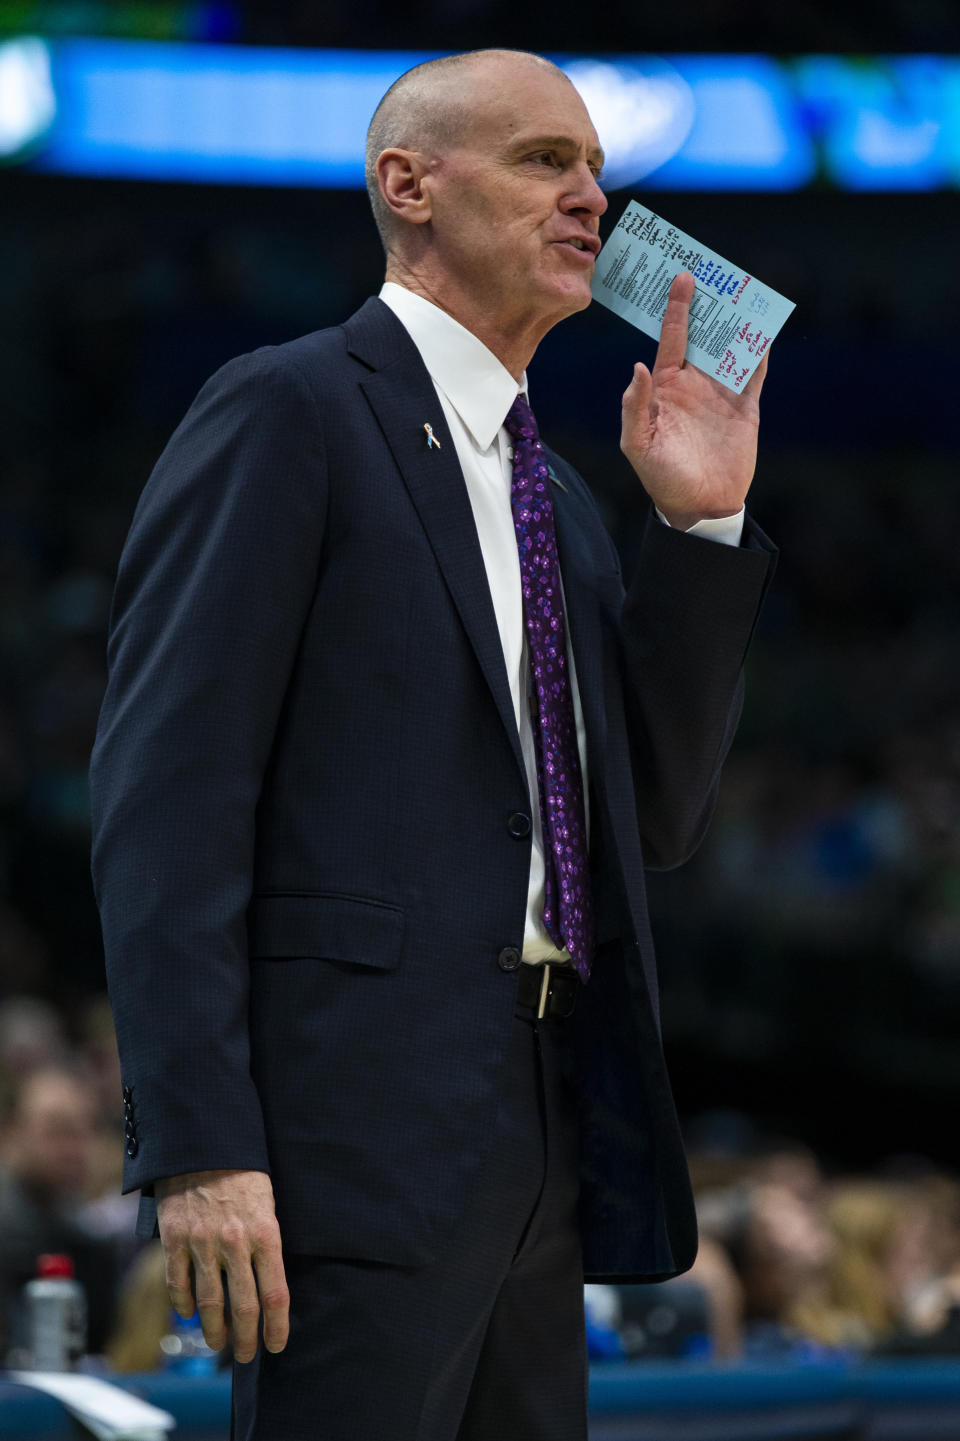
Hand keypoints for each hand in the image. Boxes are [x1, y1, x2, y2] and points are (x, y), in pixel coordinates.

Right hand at [155, 1168, 288, 1363]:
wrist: (204, 1144)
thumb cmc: (243, 1174)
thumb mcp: (268, 1204)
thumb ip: (267, 1243)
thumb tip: (267, 1284)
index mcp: (265, 1233)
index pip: (275, 1294)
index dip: (277, 1327)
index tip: (277, 1345)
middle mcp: (235, 1243)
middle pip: (243, 1307)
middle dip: (246, 1338)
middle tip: (247, 1354)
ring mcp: (202, 1243)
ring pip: (209, 1303)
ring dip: (215, 1331)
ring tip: (219, 1344)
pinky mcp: (175, 1240)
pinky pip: (178, 1285)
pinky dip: (185, 1306)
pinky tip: (191, 1315)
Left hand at [620, 271, 768, 530]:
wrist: (699, 506)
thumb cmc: (661, 477)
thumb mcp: (638, 445)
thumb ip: (635, 406)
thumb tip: (637, 366)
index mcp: (667, 386)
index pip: (672, 337)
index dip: (677, 307)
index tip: (683, 276)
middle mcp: (695, 383)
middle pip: (705, 334)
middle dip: (711, 304)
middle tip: (719, 271)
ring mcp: (721, 394)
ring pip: (732, 347)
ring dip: (739, 322)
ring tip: (747, 292)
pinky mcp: (745, 409)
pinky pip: (755, 374)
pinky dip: (760, 352)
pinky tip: (766, 330)